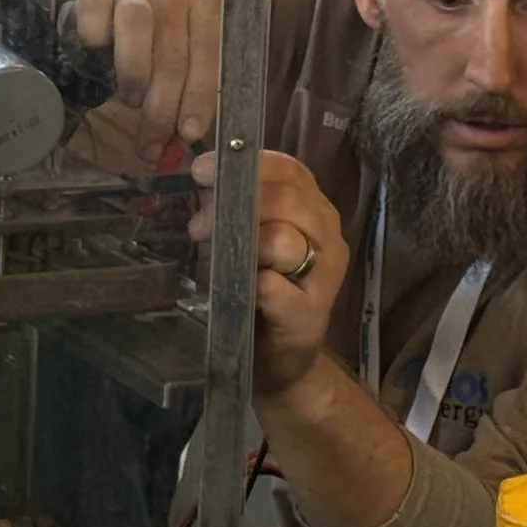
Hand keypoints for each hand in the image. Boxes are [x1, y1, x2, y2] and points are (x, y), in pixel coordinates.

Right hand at [76, 0, 221, 167]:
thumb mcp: (183, 82)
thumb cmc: (156, 62)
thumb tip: (194, 150)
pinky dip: (96, 38)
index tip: (189, 131)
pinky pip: (95, 10)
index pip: (211, 49)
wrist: (110, 34)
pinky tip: (99, 59)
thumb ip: (192, 109)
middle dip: (163, 104)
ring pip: (136, 25)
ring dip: (134, 73)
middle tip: (154, 139)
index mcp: (207, 7)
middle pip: (173, 49)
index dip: (200, 95)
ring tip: (131, 101)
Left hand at [192, 147, 347, 401]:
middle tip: (198, 225)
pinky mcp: (310, 316)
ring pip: (284, 241)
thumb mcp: (247, 240)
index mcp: (315, 211)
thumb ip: (235, 207)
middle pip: (288, 199)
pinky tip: (237, 287)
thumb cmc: (260, 294)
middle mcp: (328, 238)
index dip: (246, 164)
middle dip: (236, 204)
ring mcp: (325, 278)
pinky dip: (250, 284)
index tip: (201, 170)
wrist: (281, 362)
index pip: (290, 170)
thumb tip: (200, 173)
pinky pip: (274, 288)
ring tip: (212, 256)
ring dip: (242, 244)